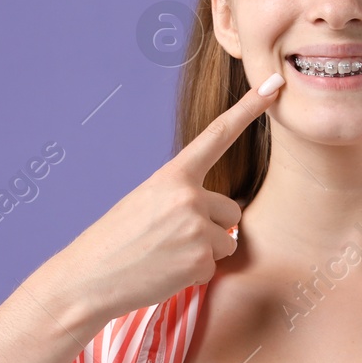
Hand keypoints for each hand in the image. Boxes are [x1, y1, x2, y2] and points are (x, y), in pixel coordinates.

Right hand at [48, 72, 284, 324]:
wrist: (88, 278)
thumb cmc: (116, 240)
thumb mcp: (146, 201)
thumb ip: (183, 195)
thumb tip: (222, 212)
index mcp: (172, 176)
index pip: (218, 135)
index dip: (248, 108)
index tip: (273, 83)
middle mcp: (189, 197)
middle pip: (232, 210)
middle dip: (212, 227)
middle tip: (171, 238)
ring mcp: (196, 230)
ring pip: (226, 241)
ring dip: (204, 252)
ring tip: (166, 255)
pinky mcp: (200, 262)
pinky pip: (214, 267)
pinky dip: (194, 274)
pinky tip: (165, 272)